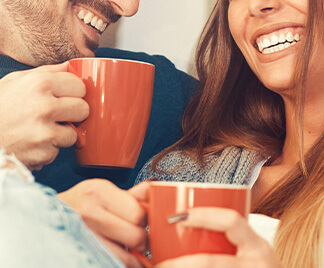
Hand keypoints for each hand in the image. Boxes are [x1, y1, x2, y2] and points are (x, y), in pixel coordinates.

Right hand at [0, 62, 88, 169]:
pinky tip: (31, 144)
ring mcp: (45, 132)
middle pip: (83, 109)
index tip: (66, 97)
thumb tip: (71, 66)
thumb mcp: (15, 81)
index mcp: (40, 84)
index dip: (74, 93)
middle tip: (58, 115)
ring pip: (74, 134)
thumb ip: (46, 72)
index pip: (80, 86)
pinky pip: (57, 151)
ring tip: (40, 131)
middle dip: (73, 113)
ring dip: (61, 135)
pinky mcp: (43, 154)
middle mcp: (44, 107)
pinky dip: (47, 150)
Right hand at [58, 179, 149, 267]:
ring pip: (126, 257)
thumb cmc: (81, 204)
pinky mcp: (81, 254)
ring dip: (132, 256)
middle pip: (136, 237)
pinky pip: (113, 264)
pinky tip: (117, 253)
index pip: (139, 214)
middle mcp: (89, 212)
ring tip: (125, 246)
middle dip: (141, 240)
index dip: (145, 220)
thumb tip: (157, 192)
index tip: (143, 222)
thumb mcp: (105, 191)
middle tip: (136, 237)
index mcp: (100, 192)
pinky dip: (121, 263)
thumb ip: (133, 194)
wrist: (48, 218)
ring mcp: (82, 236)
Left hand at [156, 208, 282, 267]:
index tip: (175, 218)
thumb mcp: (249, 253)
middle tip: (160, 264)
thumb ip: (228, 239)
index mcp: (257, 246)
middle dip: (182, 264)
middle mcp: (259, 263)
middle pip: (212, 262)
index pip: (231, 221)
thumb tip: (181, 226)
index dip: (202, 216)